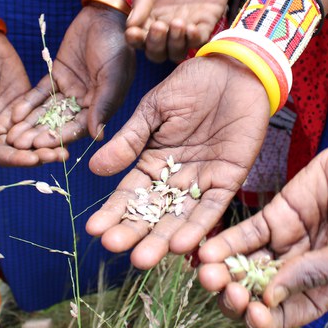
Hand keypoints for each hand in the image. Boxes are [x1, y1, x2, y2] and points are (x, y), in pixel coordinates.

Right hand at [0, 31, 66, 165]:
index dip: (16, 159)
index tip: (34, 159)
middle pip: (20, 149)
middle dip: (39, 154)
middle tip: (60, 155)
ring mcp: (14, 117)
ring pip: (33, 135)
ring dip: (49, 142)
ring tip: (67, 149)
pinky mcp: (27, 102)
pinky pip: (41, 117)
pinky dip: (53, 124)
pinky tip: (69, 127)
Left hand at [6, 5, 135, 150]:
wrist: (105, 16)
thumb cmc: (117, 46)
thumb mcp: (113, 76)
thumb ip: (104, 105)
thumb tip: (96, 136)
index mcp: (102, 106)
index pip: (79, 127)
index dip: (60, 137)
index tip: (40, 146)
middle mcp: (85, 102)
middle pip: (60, 122)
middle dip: (39, 133)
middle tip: (19, 144)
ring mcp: (70, 89)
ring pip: (47, 110)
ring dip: (31, 122)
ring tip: (12, 133)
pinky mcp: (56, 75)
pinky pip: (40, 92)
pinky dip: (28, 102)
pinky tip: (14, 113)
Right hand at [86, 54, 269, 268]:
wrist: (234, 68)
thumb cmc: (192, 83)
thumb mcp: (153, 109)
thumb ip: (129, 140)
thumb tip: (93, 169)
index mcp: (153, 160)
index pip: (131, 192)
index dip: (113, 212)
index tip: (95, 230)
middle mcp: (176, 176)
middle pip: (153, 212)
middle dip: (135, 232)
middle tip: (117, 250)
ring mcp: (203, 180)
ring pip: (181, 217)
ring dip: (163, 239)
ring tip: (144, 258)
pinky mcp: (230, 178)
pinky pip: (214, 207)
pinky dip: (199, 226)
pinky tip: (182, 244)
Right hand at [126, 0, 240, 61]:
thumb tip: (131, 24)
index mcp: (150, 10)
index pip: (138, 35)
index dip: (134, 39)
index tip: (134, 32)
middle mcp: (166, 21)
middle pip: (155, 50)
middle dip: (154, 44)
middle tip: (159, 26)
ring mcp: (186, 23)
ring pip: (175, 51)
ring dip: (174, 44)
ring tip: (177, 24)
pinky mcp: (207, 21)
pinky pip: (198, 42)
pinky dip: (193, 40)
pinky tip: (191, 27)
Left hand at [197, 142, 327, 327]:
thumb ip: (316, 273)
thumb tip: (271, 297)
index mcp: (327, 289)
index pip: (287, 314)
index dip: (265, 320)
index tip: (252, 315)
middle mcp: (301, 270)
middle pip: (258, 294)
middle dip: (236, 297)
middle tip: (224, 289)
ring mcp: (286, 242)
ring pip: (246, 265)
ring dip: (223, 272)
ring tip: (206, 272)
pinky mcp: (276, 214)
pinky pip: (246, 234)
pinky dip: (226, 243)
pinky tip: (208, 249)